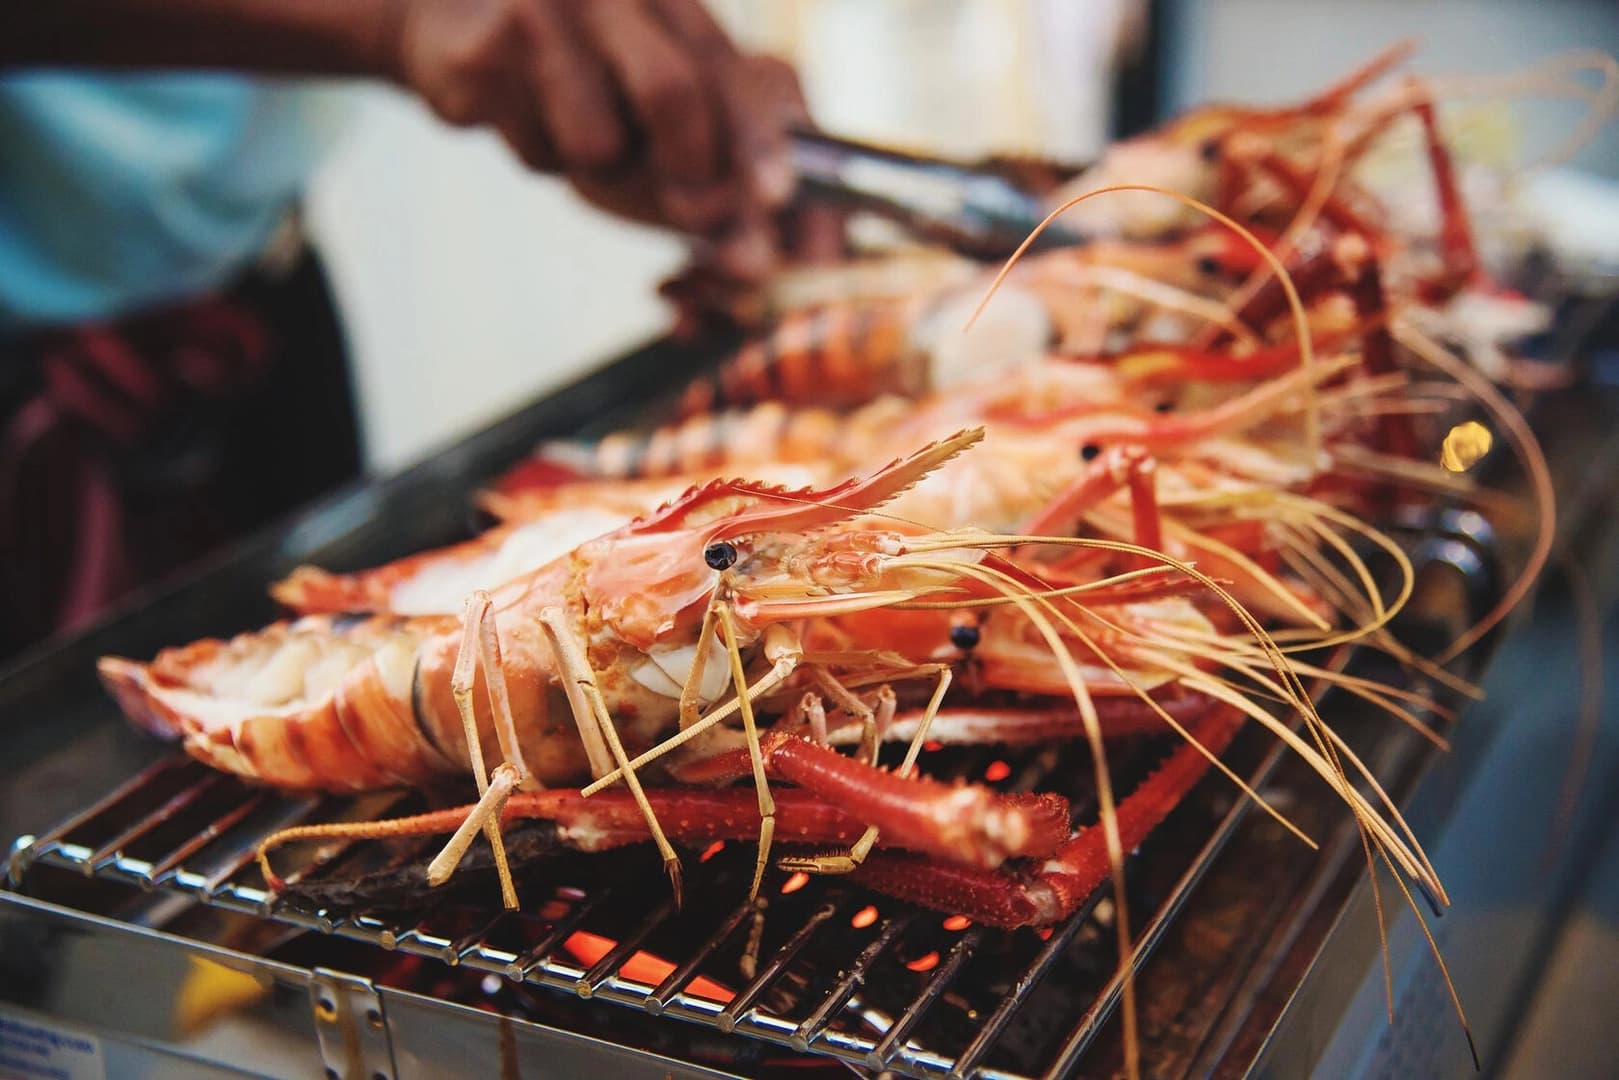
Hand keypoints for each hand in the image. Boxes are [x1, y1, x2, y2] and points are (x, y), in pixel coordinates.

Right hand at [391, 0, 809, 279]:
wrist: (444, 17)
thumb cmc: (574, 62)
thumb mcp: (648, 75)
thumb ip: (713, 135)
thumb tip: (762, 233)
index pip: (722, 65)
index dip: (756, 136)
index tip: (777, 197)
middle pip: (670, 94)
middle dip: (690, 170)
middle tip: (690, 207)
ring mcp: (539, 10)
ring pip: (600, 147)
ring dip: (598, 170)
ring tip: (571, 124)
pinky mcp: (481, 54)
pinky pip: (539, 154)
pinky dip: (542, 157)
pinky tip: (521, 113)